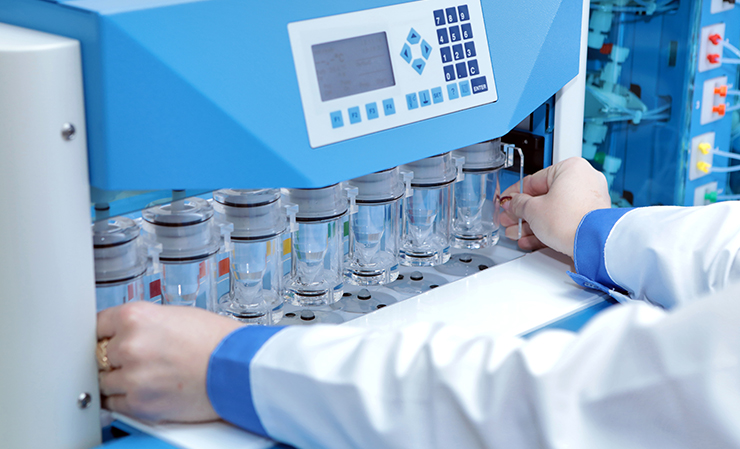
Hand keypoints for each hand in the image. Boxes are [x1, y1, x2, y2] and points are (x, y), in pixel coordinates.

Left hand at [97, 301, 241, 421]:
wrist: (239, 367)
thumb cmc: (217, 340)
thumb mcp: (175, 316)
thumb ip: (143, 325)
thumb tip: (122, 336)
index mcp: (136, 317)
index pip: (97, 325)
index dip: (106, 334)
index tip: (109, 340)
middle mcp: (129, 345)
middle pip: (98, 355)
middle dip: (114, 358)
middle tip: (140, 359)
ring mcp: (132, 377)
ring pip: (105, 381)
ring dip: (121, 380)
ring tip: (151, 375)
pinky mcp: (139, 404)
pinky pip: (115, 404)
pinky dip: (128, 400)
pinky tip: (151, 389)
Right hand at [499, 157, 610, 257]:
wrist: (592, 243)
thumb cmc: (570, 221)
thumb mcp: (533, 210)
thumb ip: (519, 204)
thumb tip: (514, 203)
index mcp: (570, 168)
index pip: (534, 180)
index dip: (515, 193)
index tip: (508, 201)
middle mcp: (584, 180)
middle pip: (544, 197)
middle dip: (524, 212)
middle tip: (511, 219)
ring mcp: (590, 199)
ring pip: (554, 210)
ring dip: (533, 223)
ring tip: (519, 233)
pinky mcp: (591, 218)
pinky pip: (564, 219)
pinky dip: (548, 228)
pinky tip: (533, 239)